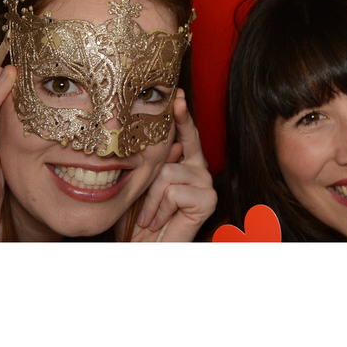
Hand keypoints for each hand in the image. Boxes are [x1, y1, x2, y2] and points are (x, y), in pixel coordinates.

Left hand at [131, 93, 216, 240]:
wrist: (144, 252)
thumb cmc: (139, 221)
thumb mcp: (138, 185)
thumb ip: (151, 163)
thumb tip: (166, 141)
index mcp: (184, 163)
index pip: (184, 134)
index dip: (181, 115)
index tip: (176, 94)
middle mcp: (198, 170)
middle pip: (187, 139)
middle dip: (178, 123)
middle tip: (176, 104)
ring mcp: (205, 184)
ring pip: (168, 172)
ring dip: (150, 198)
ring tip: (149, 216)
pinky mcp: (208, 200)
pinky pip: (174, 190)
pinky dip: (159, 208)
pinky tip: (158, 221)